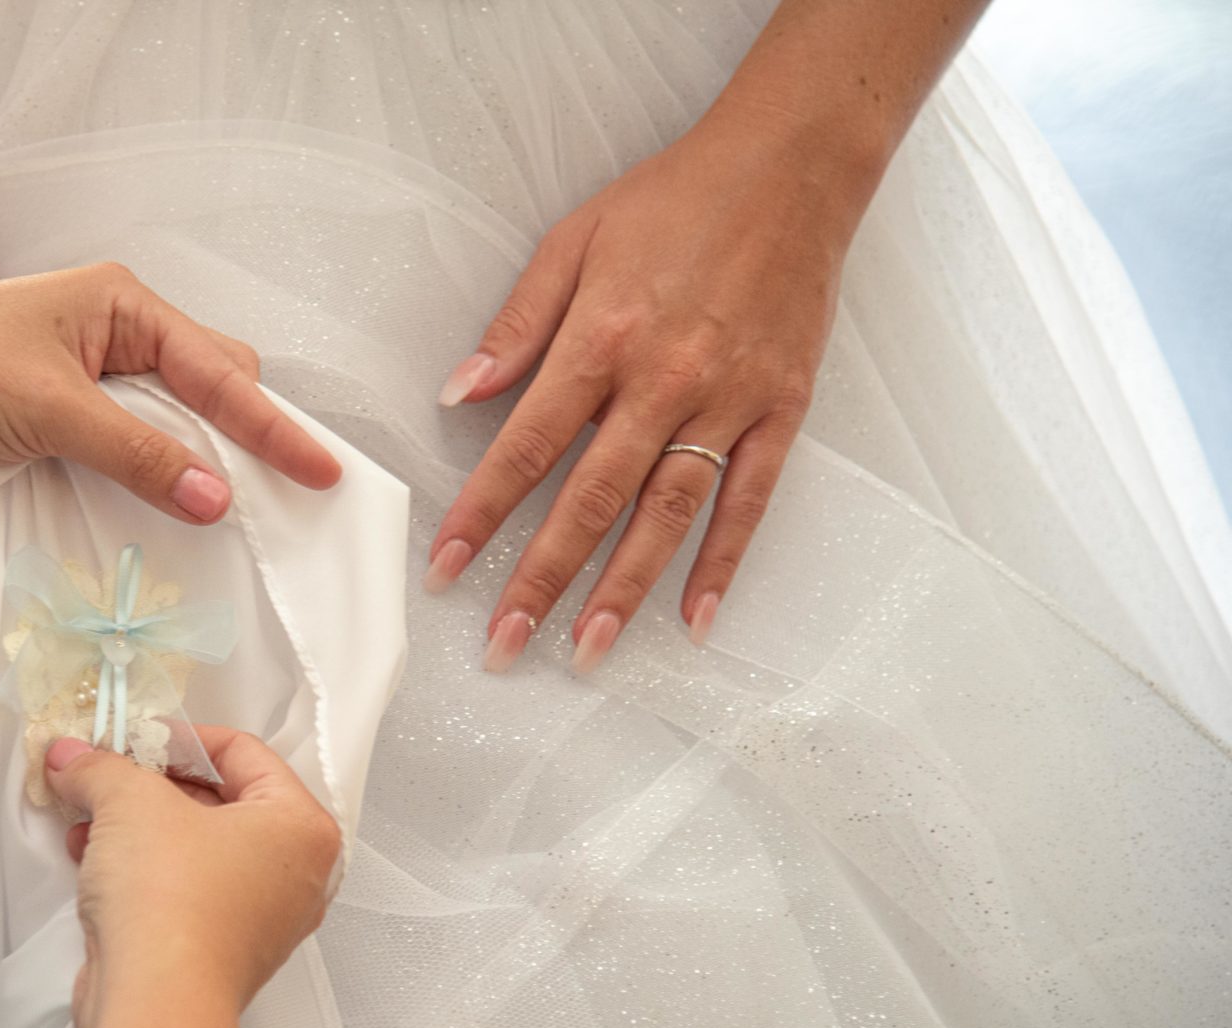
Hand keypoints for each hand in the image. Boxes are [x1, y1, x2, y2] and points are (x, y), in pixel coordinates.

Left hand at [0, 263, 342, 515]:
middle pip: (206, 392)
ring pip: (169, 430)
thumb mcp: (51, 410)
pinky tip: (167, 521)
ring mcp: (84, 383)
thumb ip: (137, 453)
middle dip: (241, 442)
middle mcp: (110, 335)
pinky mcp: (57, 427)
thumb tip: (216, 497)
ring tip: (235, 520)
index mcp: (119, 303)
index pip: (219, 368)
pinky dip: (149, 487)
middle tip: (279, 502)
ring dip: (193, 470)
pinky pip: (127, 458)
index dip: (271, 425)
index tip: (319, 471)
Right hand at [42, 727, 340, 1026]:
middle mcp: (296, 874)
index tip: (132, 737)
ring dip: (138, 826)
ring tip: (87, 814)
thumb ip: (102, 768)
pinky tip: (90, 856)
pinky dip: (143, 869)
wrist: (155, 1002)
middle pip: (220, 800)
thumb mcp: (130, 802)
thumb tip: (71, 756)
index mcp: (302, 827)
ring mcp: (262, 919)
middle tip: (105, 771)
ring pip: (197, 848)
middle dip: (151, 784)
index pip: (244, 753)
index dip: (180, 736)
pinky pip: (185, 890)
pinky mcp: (222, 952)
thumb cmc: (171, 895)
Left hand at [429, 112, 858, 671]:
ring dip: (624, 589)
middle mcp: (663, 379)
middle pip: (591, 499)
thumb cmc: (675, 199)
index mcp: (602, 337)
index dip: (481, 513)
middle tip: (505, 645)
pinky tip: (696, 619)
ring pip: (667, 513)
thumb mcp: (574, 240)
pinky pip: (749, 500)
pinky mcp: (782, 409)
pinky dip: (723, 562)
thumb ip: (517, 325)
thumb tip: (458, 394)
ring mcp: (728, 399)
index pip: (526, 446)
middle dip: (541, 579)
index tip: (445, 568)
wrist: (793, 165)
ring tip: (587, 650)